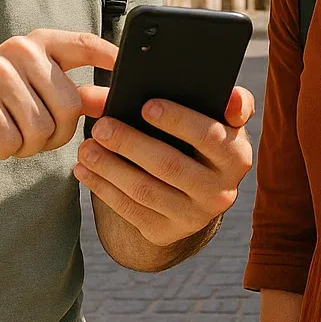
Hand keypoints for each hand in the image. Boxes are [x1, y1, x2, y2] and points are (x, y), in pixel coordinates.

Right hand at [0, 29, 114, 158]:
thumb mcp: (34, 88)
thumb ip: (74, 92)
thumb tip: (114, 100)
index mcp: (40, 44)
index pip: (86, 44)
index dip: (112, 57)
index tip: (131, 70)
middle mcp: (21, 50)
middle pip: (69, 106)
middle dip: (56, 134)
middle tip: (31, 134)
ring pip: (40, 128)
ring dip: (27, 145)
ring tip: (8, 132)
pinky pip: (11, 141)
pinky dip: (2, 150)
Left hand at [72, 86, 254, 247]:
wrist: (199, 188)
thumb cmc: (197, 136)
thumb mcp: (202, 115)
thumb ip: (175, 90)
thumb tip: (113, 90)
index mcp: (235, 154)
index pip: (210, 136)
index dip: (180, 121)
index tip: (146, 105)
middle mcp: (221, 189)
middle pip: (171, 165)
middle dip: (131, 144)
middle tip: (101, 127)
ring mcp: (195, 216)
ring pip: (146, 191)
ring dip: (110, 168)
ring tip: (86, 149)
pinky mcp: (167, 232)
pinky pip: (131, 211)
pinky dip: (104, 189)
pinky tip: (85, 171)